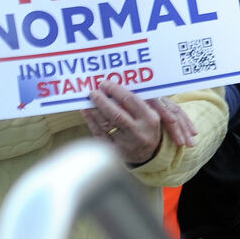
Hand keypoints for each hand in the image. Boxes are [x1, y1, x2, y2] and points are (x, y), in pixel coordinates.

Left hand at [83, 80, 199, 167]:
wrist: (148, 155)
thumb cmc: (148, 128)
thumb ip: (140, 102)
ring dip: (94, 110)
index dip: (116, 90)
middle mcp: (138, 131)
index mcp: (150, 119)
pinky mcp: (114, 150)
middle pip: (116, 113)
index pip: (131, 101)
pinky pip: (99, 133)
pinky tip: (86, 112)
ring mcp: (125, 142)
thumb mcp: (152, 114)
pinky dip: (91, 121)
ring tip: (88, 100)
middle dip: (102, 100)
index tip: (106, 83)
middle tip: (94, 91)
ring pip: (105, 124)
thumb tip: (117, 89)